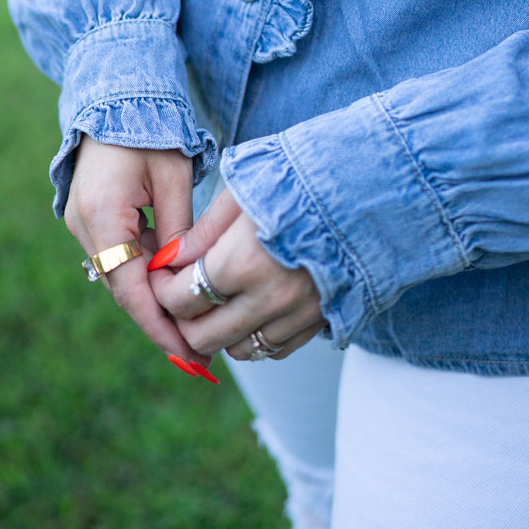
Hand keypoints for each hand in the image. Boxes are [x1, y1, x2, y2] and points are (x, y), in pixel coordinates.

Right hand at [64, 135, 208, 364]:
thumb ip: (178, 231)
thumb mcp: (174, 178)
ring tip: (191, 327)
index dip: (160, 327)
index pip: (132, 290)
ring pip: (119, 275)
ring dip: (151, 298)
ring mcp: (81, 222)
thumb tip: (184, 278)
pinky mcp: (89, 216)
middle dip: (159, 321)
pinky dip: (142, 272)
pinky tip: (171, 286)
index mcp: (103, 217)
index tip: (188, 356)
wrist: (115, 94)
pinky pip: (117, 255)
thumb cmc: (150, 129)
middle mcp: (83, 226)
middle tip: (197, 354)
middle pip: (123, 289)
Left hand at [150, 187, 325, 360]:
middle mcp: (270, 298)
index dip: (163, 289)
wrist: (365, 186)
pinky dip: (256, 335)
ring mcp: (298, 315)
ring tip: (220, 298)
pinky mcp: (320, 321)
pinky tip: (254, 305)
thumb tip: (170, 260)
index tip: (163, 275)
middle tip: (182, 293)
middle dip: (184, 318)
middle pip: (204, 337)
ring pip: (239, 350)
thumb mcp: (243, 193)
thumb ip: (204, 232)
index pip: (182, 299)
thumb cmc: (299, 179)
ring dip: (221, 331)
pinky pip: (275, 349)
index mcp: (243, 261)